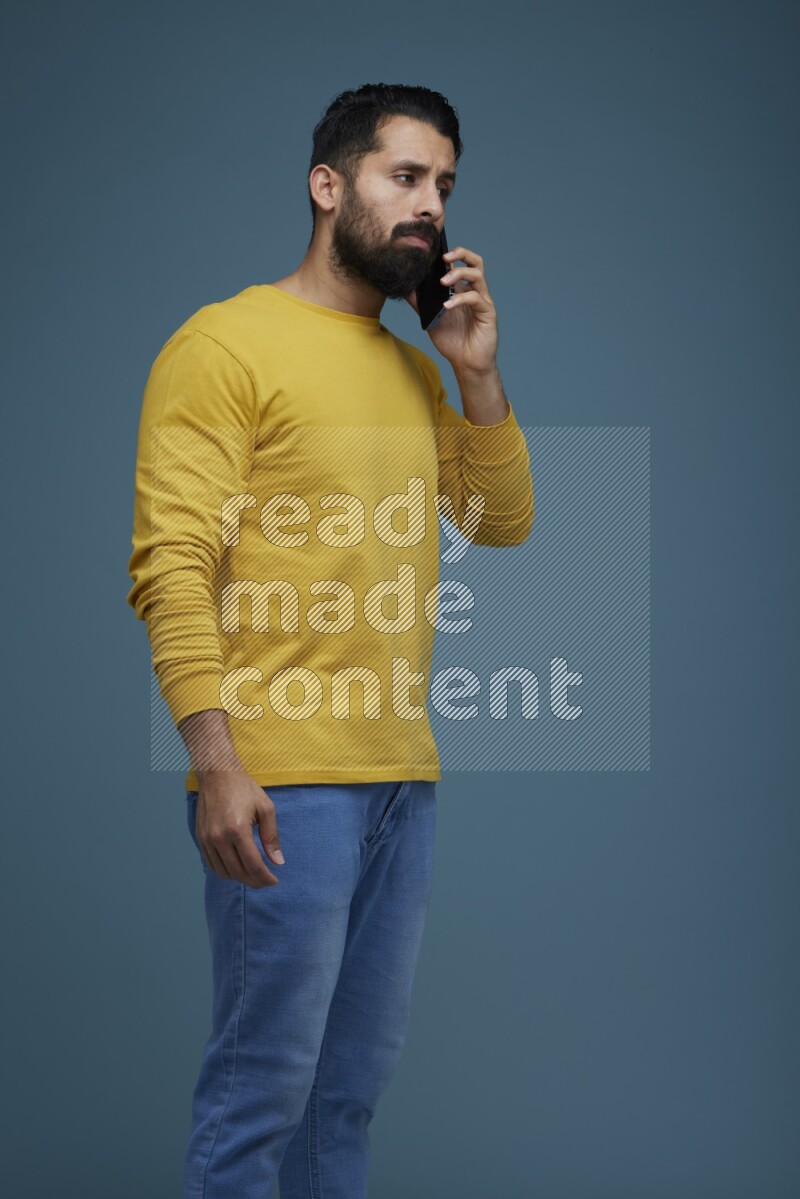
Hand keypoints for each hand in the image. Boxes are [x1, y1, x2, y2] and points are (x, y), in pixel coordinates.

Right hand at [195, 770, 284, 887]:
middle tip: (265, 881)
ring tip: (252, 875)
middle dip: (254, 881)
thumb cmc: (244, 788)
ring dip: (239, 878)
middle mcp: (219, 838)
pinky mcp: (200, 838)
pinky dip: (225, 871)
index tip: (274, 882)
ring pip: (223, 872)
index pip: (253, 865)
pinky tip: (237, 867)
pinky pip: (212, 864)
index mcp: (237, 830)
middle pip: (238, 872)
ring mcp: (207, 839)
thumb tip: (278, 861)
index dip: (265, 878)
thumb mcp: (266, 808)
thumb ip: (271, 837)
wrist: (217, 774)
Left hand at [405, 244, 498, 374]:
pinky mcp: (488, 313)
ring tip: (443, 282)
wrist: (466, 363)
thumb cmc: (453, 341)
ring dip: (459, 274)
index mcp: (463, 290)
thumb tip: (404, 288)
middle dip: (461, 254)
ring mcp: (483, 301)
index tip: (434, 254)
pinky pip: (476, 299)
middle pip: (475, 262)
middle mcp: (475, 292)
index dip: (451, 255)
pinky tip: (447, 306)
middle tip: (444, 259)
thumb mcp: (431, 318)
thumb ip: (420, 303)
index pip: (461, 264)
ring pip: (477, 275)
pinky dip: (460, 299)